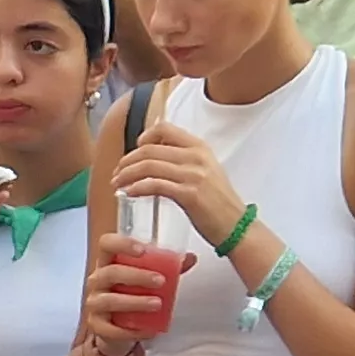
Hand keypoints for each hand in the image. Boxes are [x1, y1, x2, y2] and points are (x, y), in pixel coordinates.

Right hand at [82, 232, 179, 343]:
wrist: (116, 328)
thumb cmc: (129, 295)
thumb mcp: (146, 278)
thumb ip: (166, 267)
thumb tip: (189, 258)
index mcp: (108, 263)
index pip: (107, 245)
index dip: (122, 244)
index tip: (142, 250)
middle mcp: (97, 281)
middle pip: (111, 272)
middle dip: (137, 276)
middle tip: (161, 281)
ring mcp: (94, 304)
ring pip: (110, 301)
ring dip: (136, 302)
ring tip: (157, 304)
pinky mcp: (97, 326)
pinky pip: (111, 329)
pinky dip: (131, 331)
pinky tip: (148, 330)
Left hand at [116, 122, 247, 250]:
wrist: (236, 226)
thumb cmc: (218, 203)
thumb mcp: (205, 171)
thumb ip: (184, 160)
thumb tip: (156, 156)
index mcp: (200, 147)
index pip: (165, 129)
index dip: (144, 137)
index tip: (134, 149)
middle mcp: (196, 157)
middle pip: (151, 148)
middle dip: (128, 160)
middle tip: (118, 172)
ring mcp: (193, 174)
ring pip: (149, 165)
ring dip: (127, 174)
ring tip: (117, 184)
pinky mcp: (189, 194)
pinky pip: (154, 185)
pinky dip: (137, 188)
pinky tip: (129, 193)